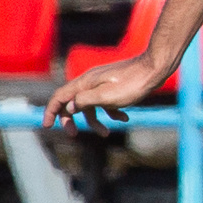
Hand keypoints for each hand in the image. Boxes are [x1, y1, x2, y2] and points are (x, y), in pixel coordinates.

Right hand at [44, 54, 167, 135]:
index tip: (47, 126)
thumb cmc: (132, 84)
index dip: (51, 111)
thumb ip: (85, 101)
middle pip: (72, 102)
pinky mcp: (115, 86)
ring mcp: (102, 83)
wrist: (155, 68)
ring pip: (90, 105)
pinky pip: (106, 102)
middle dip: (70, 119)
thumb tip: (70, 107)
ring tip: (106, 133)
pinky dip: (112, 112)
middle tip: (73, 134)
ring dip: (95, 120)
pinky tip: (124, 118)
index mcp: (85, 83)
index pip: (60, 97)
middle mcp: (90, 81)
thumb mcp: (107, 96)